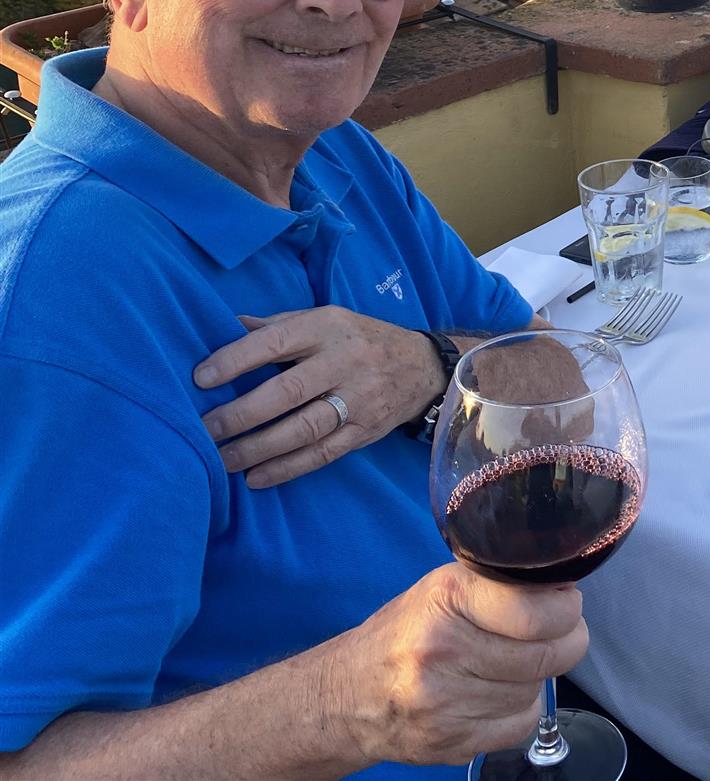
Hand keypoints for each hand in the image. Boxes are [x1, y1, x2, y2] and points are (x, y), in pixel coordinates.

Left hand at [195, 307, 446, 487]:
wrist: (422, 366)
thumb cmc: (357, 339)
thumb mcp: (324, 320)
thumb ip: (277, 326)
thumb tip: (223, 326)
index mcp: (329, 328)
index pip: (277, 342)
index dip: (237, 360)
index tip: (200, 379)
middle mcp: (346, 362)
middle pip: (289, 392)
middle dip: (241, 414)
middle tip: (204, 430)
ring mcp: (359, 399)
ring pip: (304, 428)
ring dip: (258, 448)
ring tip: (221, 459)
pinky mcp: (365, 431)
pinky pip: (322, 454)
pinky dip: (287, 468)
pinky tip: (256, 477)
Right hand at [326, 562, 587, 768]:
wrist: (348, 696)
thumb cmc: (406, 633)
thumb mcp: (445, 588)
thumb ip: (501, 583)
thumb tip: (564, 583)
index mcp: (446, 600)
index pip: (534, 612)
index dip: (566, 609)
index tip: (567, 605)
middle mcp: (443, 651)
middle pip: (545, 655)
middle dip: (567, 640)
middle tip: (562, 631)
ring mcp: (445, 703)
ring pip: (535, 689)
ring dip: (538, 676)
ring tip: (514, 661)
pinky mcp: (451, 743)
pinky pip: (521, 724)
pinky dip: (521, 708)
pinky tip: (498, 692)